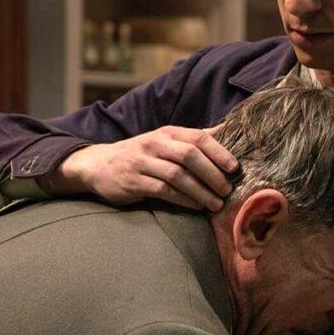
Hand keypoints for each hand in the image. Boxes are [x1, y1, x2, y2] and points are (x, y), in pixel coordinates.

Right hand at [38, 125, 237, 210]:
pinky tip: (195, 206)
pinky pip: (162, 190)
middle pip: (189, 155)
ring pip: (177, 175)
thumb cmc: (142, 154)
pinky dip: (182, 199)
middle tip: (227, 190)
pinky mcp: (133, 181)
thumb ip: (195, 137)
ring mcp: (142, 162)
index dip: (219, 152)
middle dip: (212, 174)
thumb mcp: (166, 140)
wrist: (98, 164)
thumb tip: (229, 128)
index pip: (198, 137)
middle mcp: (155, 144)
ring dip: (200, 191)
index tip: (235, 168)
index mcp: (167, 133)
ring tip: (216, 204)